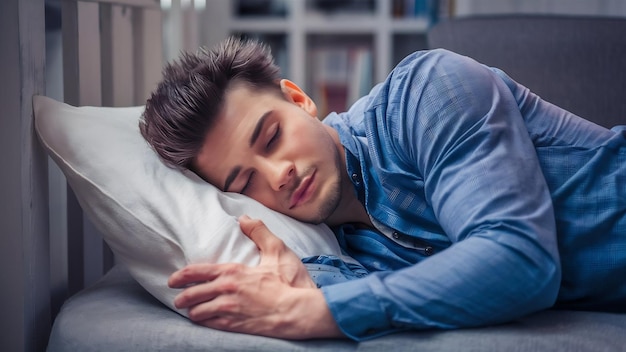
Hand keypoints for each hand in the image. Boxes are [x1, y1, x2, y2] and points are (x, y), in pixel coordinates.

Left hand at [168, 215, 342, 338]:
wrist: (297, 311)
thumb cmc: (289, 281)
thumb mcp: (276, 250)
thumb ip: (259, 232)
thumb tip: (244, 218)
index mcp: (232, 271)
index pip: (197, 272)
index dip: (180, 277)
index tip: (172, 280)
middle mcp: (226, 291)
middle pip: (192, 295)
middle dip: (182, 298)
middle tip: (178, 300)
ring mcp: (228, 310)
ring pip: (198, 313)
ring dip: (193, 312)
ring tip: (192, 312)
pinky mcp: (234, 326)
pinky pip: (210, 325)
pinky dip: (205, 323)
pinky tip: (206, 322)